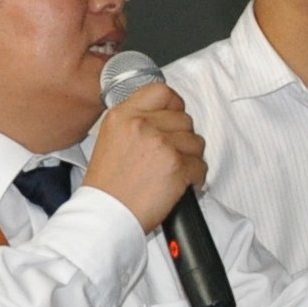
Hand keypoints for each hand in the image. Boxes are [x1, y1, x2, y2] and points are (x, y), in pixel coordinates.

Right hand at [85, 80, 207, 234]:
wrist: (106, 214)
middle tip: (171, 156)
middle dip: (182, 139)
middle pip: (184, 119)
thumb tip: (164, 117)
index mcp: (123, 115)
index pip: (161, 92)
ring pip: (196, 142)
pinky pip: (200, 166)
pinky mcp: (177, 165)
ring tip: (173, 173)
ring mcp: (161, 144)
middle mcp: (142, 124)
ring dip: (190, 159)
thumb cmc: (107, 187)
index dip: (174, 105)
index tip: (175, 117)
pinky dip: (195, 178)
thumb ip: (135, 123)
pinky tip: (180, 185)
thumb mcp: (110, 139)